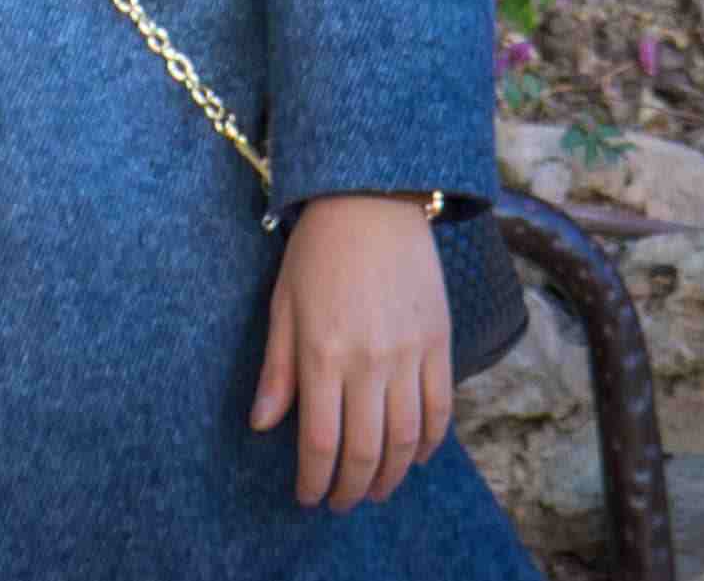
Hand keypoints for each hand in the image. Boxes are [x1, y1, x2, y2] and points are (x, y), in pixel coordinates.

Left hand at [250, 193, 451, 509]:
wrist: (372, 201)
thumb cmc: (317, 249)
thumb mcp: (283, 302)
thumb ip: (277, 368)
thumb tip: (263, 425)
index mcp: (322, 353)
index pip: (320, 442)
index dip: (314, 480)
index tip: (308, 496)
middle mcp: (368, 363)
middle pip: (365, 452)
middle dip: (351, 489)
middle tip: (340, 502)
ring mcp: (409, 357)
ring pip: (405, 442)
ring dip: (390, 477)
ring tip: (375, 489)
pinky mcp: (439, 347)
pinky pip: (440, 413)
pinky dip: (428, 445)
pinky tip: (413, 457)